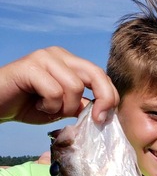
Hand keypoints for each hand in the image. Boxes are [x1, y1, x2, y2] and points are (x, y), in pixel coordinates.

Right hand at [0, 47, 118, 124]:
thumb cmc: (28, 106)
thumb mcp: (62, 108)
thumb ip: (81, 106)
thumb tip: (104, 111)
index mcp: (70, 62)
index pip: (101, 75)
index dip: (109, 97)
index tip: (104, 119)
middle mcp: (59, 55)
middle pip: (95, 74)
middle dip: (103, 100)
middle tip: (96, 120)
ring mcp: (44, 57)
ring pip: (75, 86)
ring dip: (64, 107)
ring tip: (48, 108)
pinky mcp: (30, 66)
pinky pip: (55, 91)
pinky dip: (49, 106)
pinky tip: (37, 105)